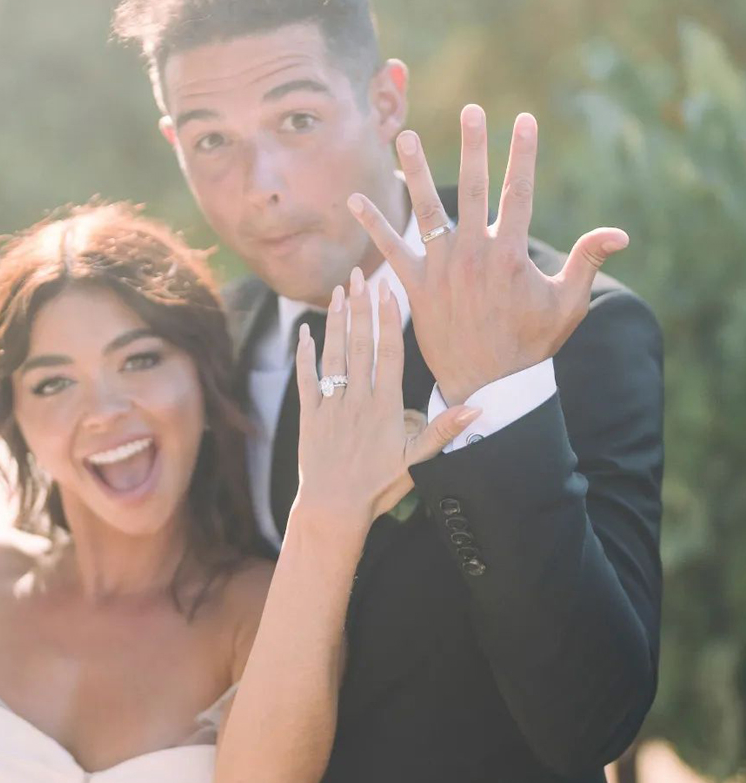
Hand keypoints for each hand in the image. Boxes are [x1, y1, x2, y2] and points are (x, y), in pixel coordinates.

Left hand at [292, 268, 479, 533]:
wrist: (333, 507)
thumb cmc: (377, 487)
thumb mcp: (416, 462)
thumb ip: (443, 431)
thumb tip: (477, 407)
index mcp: (384, 407)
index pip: (388, 354)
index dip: (388, 320)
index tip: (388, 291)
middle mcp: (356, 400)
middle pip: (359, 345)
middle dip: (359, 307)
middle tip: (360, 275)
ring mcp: (330, 405)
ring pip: (333, 356)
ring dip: (334, 321)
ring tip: (338, 291)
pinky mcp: (309, 416)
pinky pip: (306, 379)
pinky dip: (304, 354)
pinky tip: (304, 332)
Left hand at [348, 106, 628, 405]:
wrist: (487, 385)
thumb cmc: (530, 345)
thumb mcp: (566, 304)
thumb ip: (587, 262)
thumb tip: (619, 233)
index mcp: (509, 253)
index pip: (518, 191)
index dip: (521, 153)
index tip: (523, 119)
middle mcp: (472, 255)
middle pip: (471, 188)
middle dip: (473, 147)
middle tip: (471, 110)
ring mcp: (441, 270)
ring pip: (425, 211)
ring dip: (414, 171)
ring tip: (405, 135)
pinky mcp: (415, 288)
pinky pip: (390, 251)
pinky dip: (373, 224)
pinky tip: (355, 199)